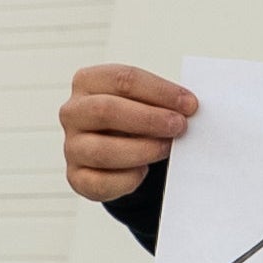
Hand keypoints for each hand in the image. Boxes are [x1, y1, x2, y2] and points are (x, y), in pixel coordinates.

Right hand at [60, 64, 198, 202]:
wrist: (120, 152)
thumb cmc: (137, 119)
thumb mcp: (145, 101)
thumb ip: (162, 101)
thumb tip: (191, 108)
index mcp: (88, 82)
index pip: (122, 79)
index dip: (160, 91)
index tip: (190, 105)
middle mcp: (73, 112)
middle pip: (106, 110)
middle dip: (149, 119)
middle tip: (180, 126)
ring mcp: (72, 146)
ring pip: (102, 151)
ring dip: (142, 150)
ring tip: (167, 148)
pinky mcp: (77, 177)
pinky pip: (100, 183)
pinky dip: (127, 179)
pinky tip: (143, 171)